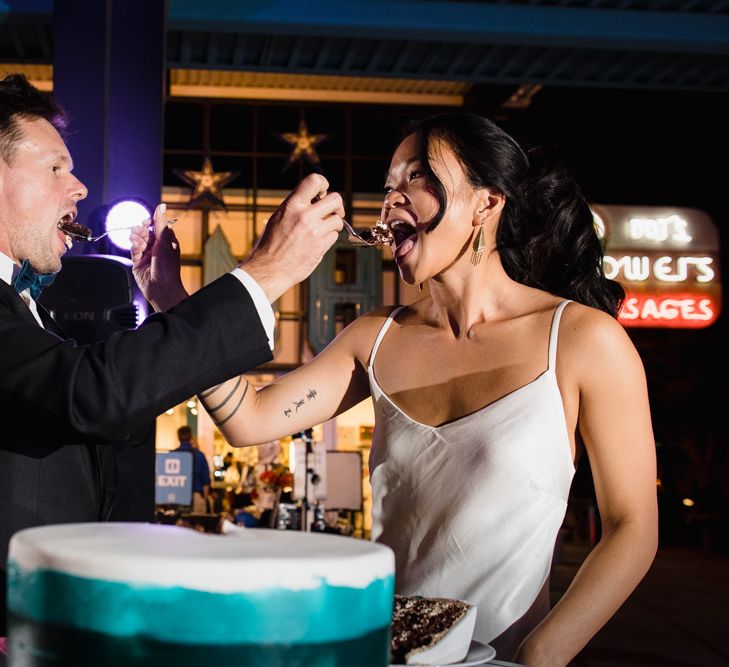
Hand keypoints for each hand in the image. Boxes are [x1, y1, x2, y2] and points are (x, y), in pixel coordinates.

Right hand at [130, 203, 187, 311]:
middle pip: (145, 232)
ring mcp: (147, 255)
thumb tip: (161, 206)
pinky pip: (134, 250)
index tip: (145, 222)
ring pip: (138, 240)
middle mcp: (157, 248)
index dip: (150, 222)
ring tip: (135, 238)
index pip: (157, 226)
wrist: (161, 287)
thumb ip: (161, 223)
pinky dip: (134, 246)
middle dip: (141, 230)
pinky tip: (135, 246)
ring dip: (136, 237)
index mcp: (167, 242)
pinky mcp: (138, 262)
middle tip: (138, 230)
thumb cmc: (168, 267)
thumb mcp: (165, 241)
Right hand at [241, 173, 343, 301]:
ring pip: (338, 220)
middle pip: (336, 199)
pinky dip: (329, 238)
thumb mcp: (278, 217)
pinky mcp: (321, 246)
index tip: (322, 193)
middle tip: (332, 212)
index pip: (314, 181)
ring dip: (333, 224)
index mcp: (291, 205)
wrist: (270, 268)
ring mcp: (315, 232)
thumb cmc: (271, 244)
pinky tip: (317, 242)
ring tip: (322, 229)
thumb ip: (296, 206)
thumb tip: (315, 198)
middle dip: (336, 206)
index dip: (323, 184)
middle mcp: (304, 216)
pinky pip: (334, 236)